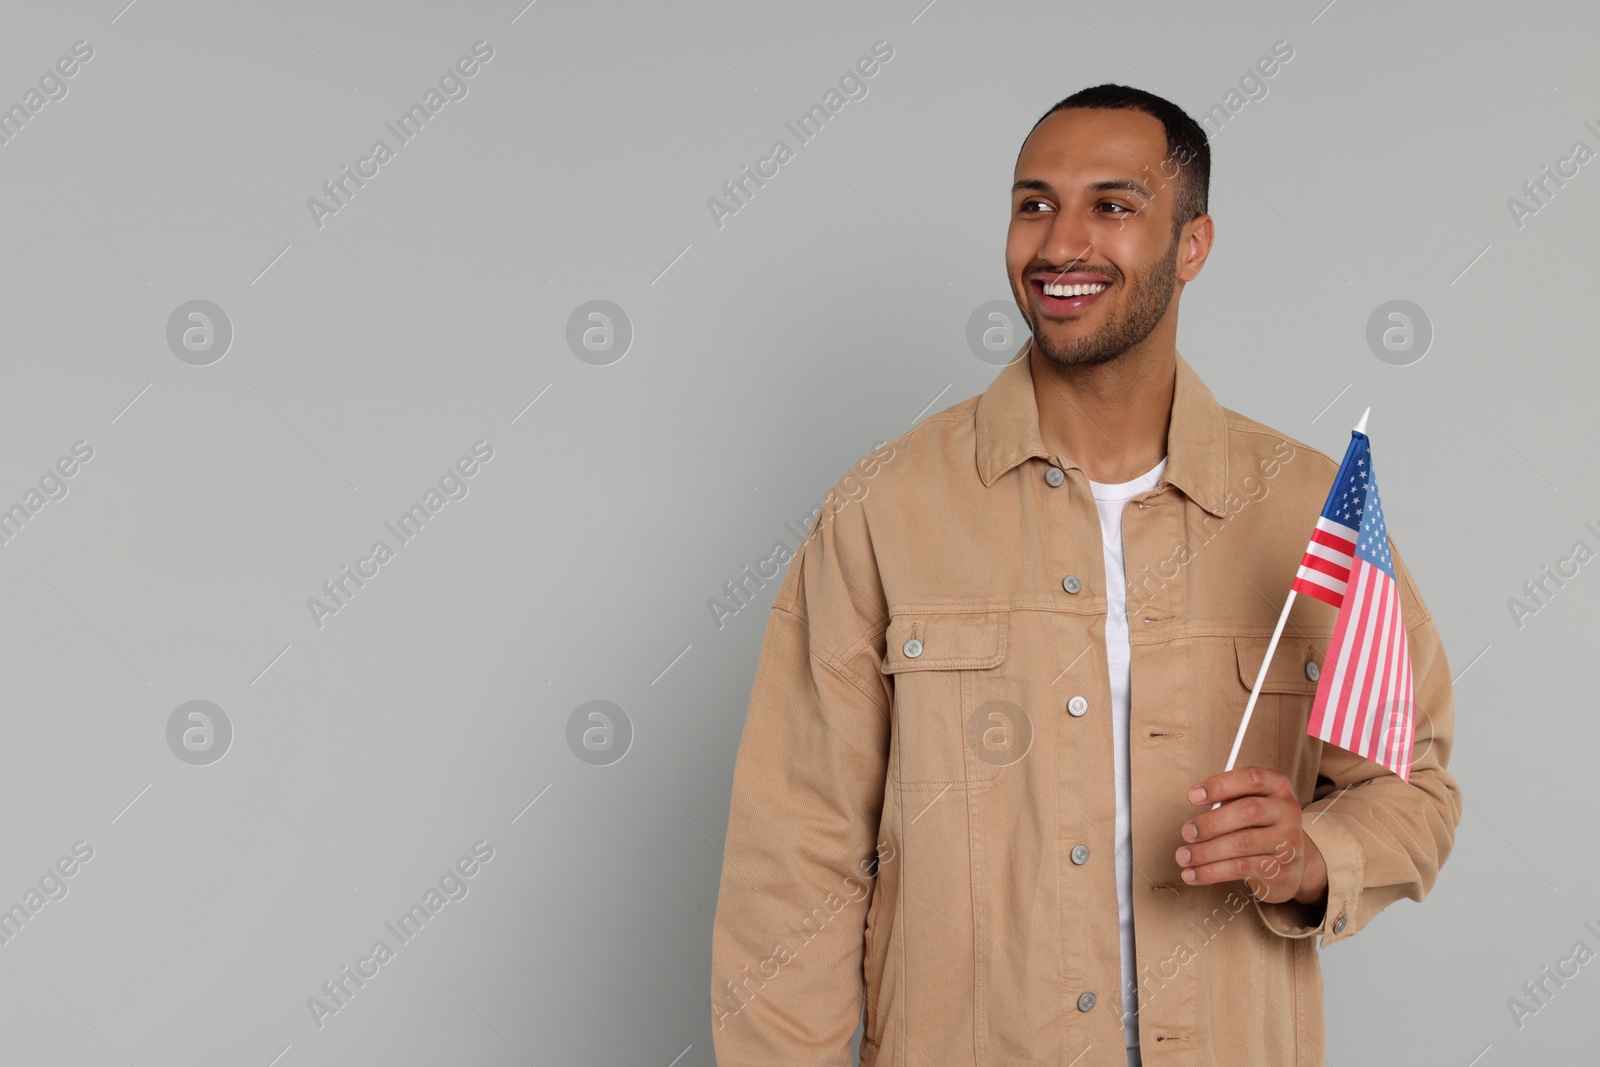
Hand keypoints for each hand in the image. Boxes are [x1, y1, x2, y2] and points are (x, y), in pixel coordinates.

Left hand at [1175, 766, 1326, 905]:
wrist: (1290, 865)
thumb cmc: (1259, 827)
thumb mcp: (1249, 806)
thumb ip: (1227, 803)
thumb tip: (1195, 820)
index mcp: (1278, 786)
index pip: (1251, 778)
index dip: (1219, 785)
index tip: (1192, 796)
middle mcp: (1288, 811)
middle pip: (1247, 811)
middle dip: (1211, 822)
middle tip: (1187, 832)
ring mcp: (1288, 841)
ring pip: (1242, 843)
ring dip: (1206, 852)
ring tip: (1183, 856)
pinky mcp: (1281, 868)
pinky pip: (1242, 868)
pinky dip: (1211, 872)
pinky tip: (1193, 874)